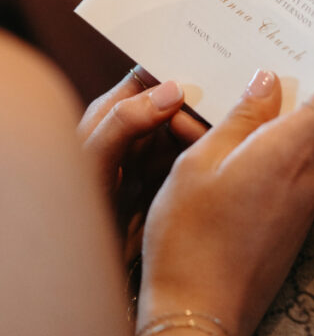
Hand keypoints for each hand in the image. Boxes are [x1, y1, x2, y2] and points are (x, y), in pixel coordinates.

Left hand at [79, 67, 207, 262]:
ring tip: (225, 140)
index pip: (154, 78)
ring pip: (189, 137)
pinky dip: (205, 164)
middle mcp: (137, 131)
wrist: (70, 263)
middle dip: (201, 109)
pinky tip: (218, 166)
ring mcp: (151, 160)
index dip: (180, 72)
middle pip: (180, 108)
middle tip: (224, 117)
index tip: (212, 73)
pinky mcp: (164, 186)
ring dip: (206, 138)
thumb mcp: (94, 157)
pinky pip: (191, 166)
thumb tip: (172, 91)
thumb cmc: (67, 203)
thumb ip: (126, 121)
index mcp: (116, 111)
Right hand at [137, 14, 313, 335]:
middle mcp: (311, 170)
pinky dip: (279, 141)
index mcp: (292, 149)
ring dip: (293, 111)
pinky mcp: (294, 217)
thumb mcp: (201, 162)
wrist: (198, 317)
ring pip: (309, 135)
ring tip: (254, 87)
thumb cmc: (191, 238)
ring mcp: (305, 197)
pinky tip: (246, 138)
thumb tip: (268, 81)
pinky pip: (295, 162)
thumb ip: (240, 116)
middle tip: (309, 37)